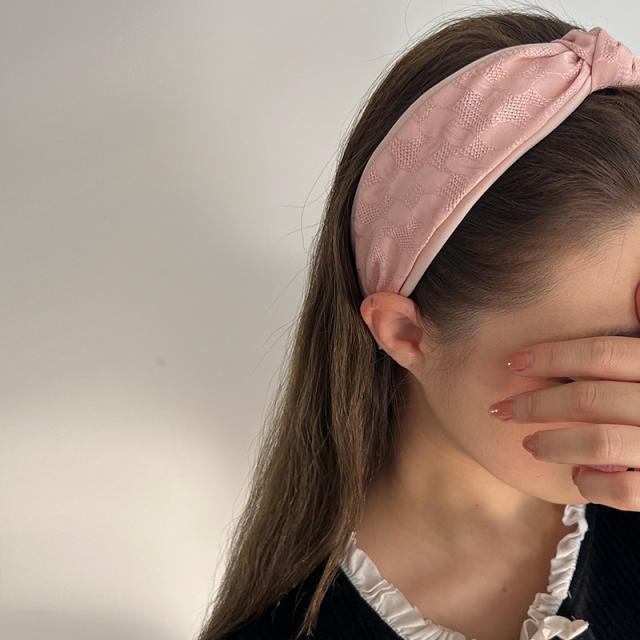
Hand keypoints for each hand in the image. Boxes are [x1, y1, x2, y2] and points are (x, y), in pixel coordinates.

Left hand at [488, 334, 639, 509]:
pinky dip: (592, 485)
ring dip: (552, 444)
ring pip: (600, 443)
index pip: (602, 354)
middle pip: (589, 397)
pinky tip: (577, 477)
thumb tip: (635, 293)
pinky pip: (625, 491)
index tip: (513, 362)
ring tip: (528, 444)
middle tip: (501, 410)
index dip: (551, 355)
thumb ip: (638, 342)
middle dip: (535, 404)